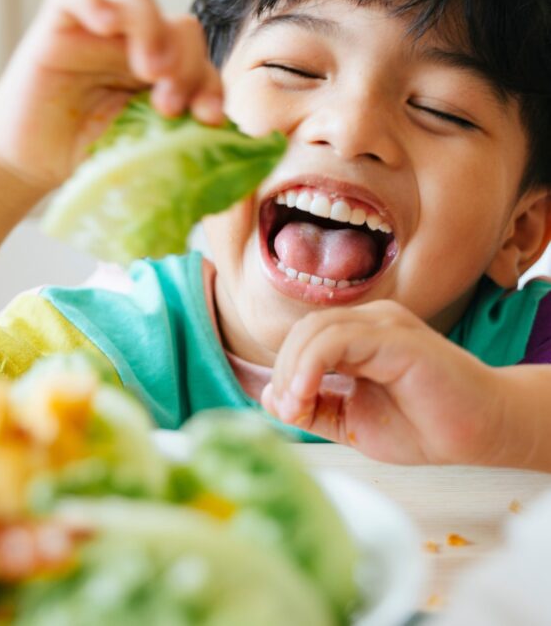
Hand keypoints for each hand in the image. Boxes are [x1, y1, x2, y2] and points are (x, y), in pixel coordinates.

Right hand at [0, 0, 223, 190]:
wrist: (28, 162)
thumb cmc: (86, 156)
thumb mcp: (140, 152)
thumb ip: (176, 142)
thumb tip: (222, 145)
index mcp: (166, 73)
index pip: (202, 62)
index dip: (211, 85)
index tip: (207, 118)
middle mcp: (136, 44)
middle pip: (180, 27)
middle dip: (186, 63)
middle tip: (169, 103)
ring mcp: (97, 31)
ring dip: (152, 30)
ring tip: (149, 70)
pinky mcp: (58, 25)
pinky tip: (104, 24)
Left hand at [261, 301, 502, 464]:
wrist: (483, 433)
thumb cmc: (424, 426)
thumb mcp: (353, 422)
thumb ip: (315, 408)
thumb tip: (270, 397)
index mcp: (359, 335)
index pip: (303, 338)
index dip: (284, 371)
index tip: (285, 412)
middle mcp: (371, 321)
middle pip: (304, 330)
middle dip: (285, 371)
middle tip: (289, 411)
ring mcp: (385, 323)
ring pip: (317, 328)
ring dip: (294, 369)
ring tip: (297, 405)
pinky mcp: (397, 337)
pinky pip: (339, 337)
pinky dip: (312, 363)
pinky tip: (307, 393)